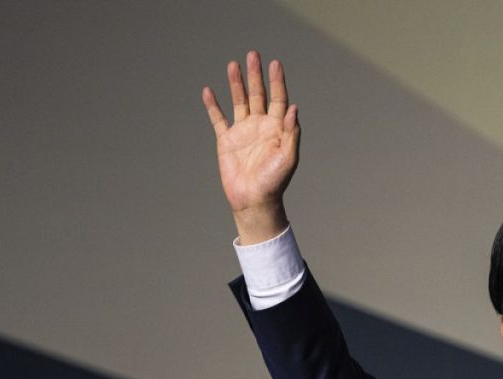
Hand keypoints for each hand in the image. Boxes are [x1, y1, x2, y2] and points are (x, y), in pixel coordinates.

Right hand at [202, 51, 299, 243]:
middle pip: (258, 94)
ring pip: (239, 101)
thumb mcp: (288, 157)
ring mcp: (243, 132)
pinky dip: (213, 106)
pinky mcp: (226, 140)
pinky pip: (218, 119)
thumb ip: (291, 132)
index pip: (278, 98)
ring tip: (233, 64)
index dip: (277, 81)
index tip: (275, 63)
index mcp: (277, 128)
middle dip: (255, 75)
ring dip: (236, 84)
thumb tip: (293, 107)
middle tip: (253, 55)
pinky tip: (208, 91)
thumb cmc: (275, 181)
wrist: (254, 200)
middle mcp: (260, 126)